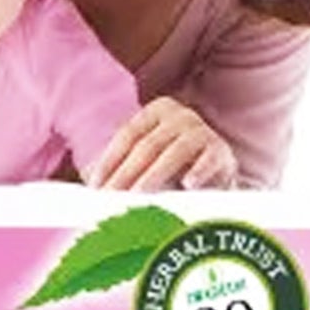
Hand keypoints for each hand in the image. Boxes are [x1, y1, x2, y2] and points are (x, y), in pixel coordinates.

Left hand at [88, 98, 237, 191]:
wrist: (214, 177)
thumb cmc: (170, 170)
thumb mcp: (145, 163)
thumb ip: (120, 169)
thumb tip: (88, 189)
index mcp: (156, 111)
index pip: (127, 135)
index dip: (109, 161)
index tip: (95, 186)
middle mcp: (180, 115)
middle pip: (147, 146)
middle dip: (125, 174)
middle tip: (111, 198)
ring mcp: (202, 130)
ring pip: (173, 153)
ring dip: (153, 176)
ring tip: (137, 196)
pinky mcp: (221, 151)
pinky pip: (208, 160)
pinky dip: (198, 171)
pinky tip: (188, 185)